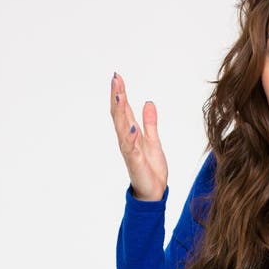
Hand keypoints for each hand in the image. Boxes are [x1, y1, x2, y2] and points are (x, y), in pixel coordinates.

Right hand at [110, 72, 167, 200]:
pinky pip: (131, 149)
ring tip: (119, 95)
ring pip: (122, 128)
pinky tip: (132, 127)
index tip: (117, 76)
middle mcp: (127, 140)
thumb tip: (148, 103)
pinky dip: (131, 138)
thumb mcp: (154, 141)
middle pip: (119, 114)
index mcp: (131, 134)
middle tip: (114, 78)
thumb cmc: (151, 169)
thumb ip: (150, 124)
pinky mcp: (135, 162)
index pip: (124, 110)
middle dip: (117, 96)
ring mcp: (130, 151)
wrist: (154, 193)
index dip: (120, 93)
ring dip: (120, 112)